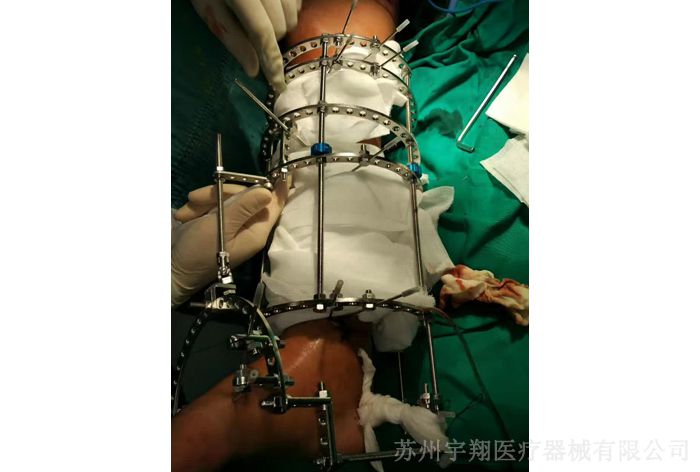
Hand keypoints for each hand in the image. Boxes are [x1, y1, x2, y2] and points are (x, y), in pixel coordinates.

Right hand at [171, 181, 287, 306]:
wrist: (171, 270)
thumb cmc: (197, 252)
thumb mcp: (220, 226)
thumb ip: (244, 208)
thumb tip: (268, 192)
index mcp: (256, 231)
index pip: (275, 205)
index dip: (278, 187)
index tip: (280, 170)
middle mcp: (248, 227)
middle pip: (244, 196)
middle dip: (218, 194)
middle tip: (194, 198)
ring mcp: (233, 225)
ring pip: (226, 198)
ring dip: (203, 202)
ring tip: (185, 214)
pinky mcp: (218, 224)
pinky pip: (213, 206)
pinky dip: (198, 209)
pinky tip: (184, 217)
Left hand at [191, 0, 302, 91]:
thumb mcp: (208, 9)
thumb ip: (231, 38)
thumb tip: (253, 69)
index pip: (262, 33)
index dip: (272, 61)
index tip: (278, 85)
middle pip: (280, 26)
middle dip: (271, 39)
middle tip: (254, 35)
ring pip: (292, 15)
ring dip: (281, 25)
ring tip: (262, 18)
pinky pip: (296, 2)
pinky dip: (288, 10)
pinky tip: (272, 6)